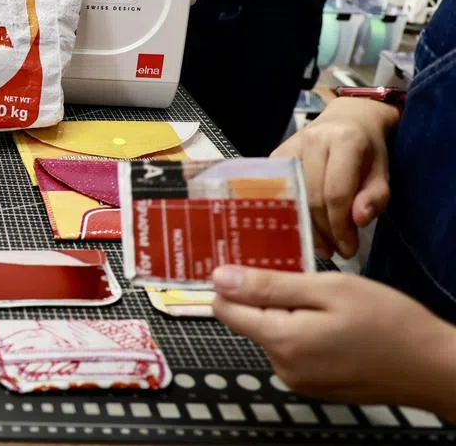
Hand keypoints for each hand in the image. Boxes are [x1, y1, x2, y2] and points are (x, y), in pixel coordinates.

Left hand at [213, 266, 455, 419]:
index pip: (224, 308)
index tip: (256, 265)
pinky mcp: (314, 386)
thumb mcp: (328, 288)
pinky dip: (306, 333)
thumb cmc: (389, 322)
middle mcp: (282, 366)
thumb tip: (219, 278)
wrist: (433, 367)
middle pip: (249, 320)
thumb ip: (269, 285)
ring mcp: (298, 380)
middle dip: (270, 297)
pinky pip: (294, 350)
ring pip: (273, 333)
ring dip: (291, 315)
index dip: (235, 283)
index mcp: (281, 340)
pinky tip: (336, 327)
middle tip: (310, 284)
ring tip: (330, 307)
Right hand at [271, 97, 397, 258]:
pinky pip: (279, 190)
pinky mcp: (276, 155)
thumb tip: (359, 220)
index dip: (340, 226)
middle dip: (324, 231)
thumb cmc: (368, 150)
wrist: (349, 119)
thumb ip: (376, 196)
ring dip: (306, 226)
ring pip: (294, 197)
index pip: (337, 193)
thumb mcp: (383, 172)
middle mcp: (314, 140)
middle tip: (335, 251)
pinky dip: (291, 212)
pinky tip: (302, 227)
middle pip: (313, 197)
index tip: (348, 248)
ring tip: (321, 246)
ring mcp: (291, 146)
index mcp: (345, 141)